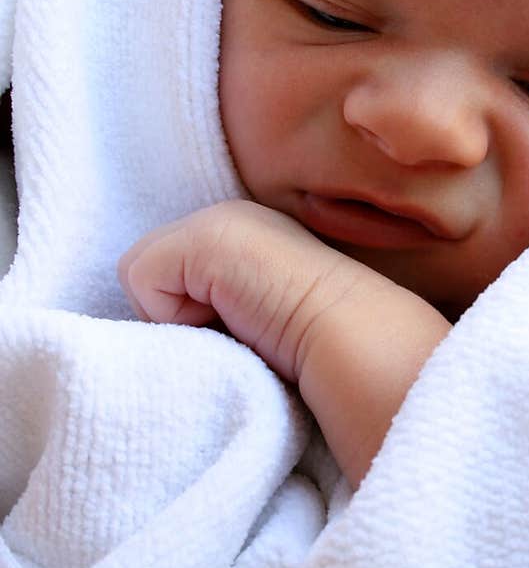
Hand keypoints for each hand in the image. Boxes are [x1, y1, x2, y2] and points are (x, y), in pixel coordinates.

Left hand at [117, 199, 365, 381]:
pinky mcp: (201, 240)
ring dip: (174, 317)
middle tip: (230, 333)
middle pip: (147, 267)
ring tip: (230, 329)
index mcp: (244, 235)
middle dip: (173, 313)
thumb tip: (169, 332)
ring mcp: (213, 222)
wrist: (352, 337)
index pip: (170, 269)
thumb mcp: (256, 318)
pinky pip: (141, 281)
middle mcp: (226, 217)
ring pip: (137, 274)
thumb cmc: (316, 350)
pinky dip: (174, 316)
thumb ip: (219, 305)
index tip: (236, 334)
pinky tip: (228, 321)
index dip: (186, 312)